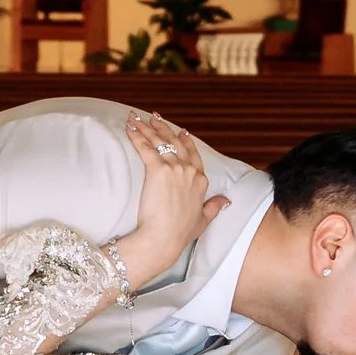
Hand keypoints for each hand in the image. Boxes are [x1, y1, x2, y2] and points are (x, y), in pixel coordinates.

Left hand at [111, 111, 211, 292]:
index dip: (186, 141)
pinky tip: (130, 128)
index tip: (181, 131)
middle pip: (175, 143)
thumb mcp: (203, 219)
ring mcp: (174, 169)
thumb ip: (214, 207)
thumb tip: (225, 200)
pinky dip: (137, 135)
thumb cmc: (180, 233)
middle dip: (163, 127)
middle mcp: (189, 171)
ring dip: (147, 127)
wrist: (164, 237)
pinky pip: (146, 147)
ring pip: (159, 141)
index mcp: (201, 180)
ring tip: (136, 118)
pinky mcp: (157, 170)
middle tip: (154, 116)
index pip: (193, 154)